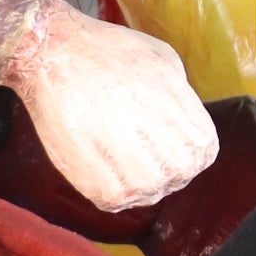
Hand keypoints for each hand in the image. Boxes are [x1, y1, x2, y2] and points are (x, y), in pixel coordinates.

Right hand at [10, 9, 218, 210]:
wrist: (53, 56)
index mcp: (193, 131)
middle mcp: (172, 160)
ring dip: (132, 174)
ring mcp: (139, 180)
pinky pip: (116, 200)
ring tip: (111, 144)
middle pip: (176, 177)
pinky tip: (96, 155)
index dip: (179, 143)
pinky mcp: (103, 191)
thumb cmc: (109, 54)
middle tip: (131, 140)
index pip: (201, 155)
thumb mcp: (167, 64)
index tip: (158, 132)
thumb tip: (182, 121)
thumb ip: (183, 100)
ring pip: (147, 192)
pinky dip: (106, 182)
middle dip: (158, 161)